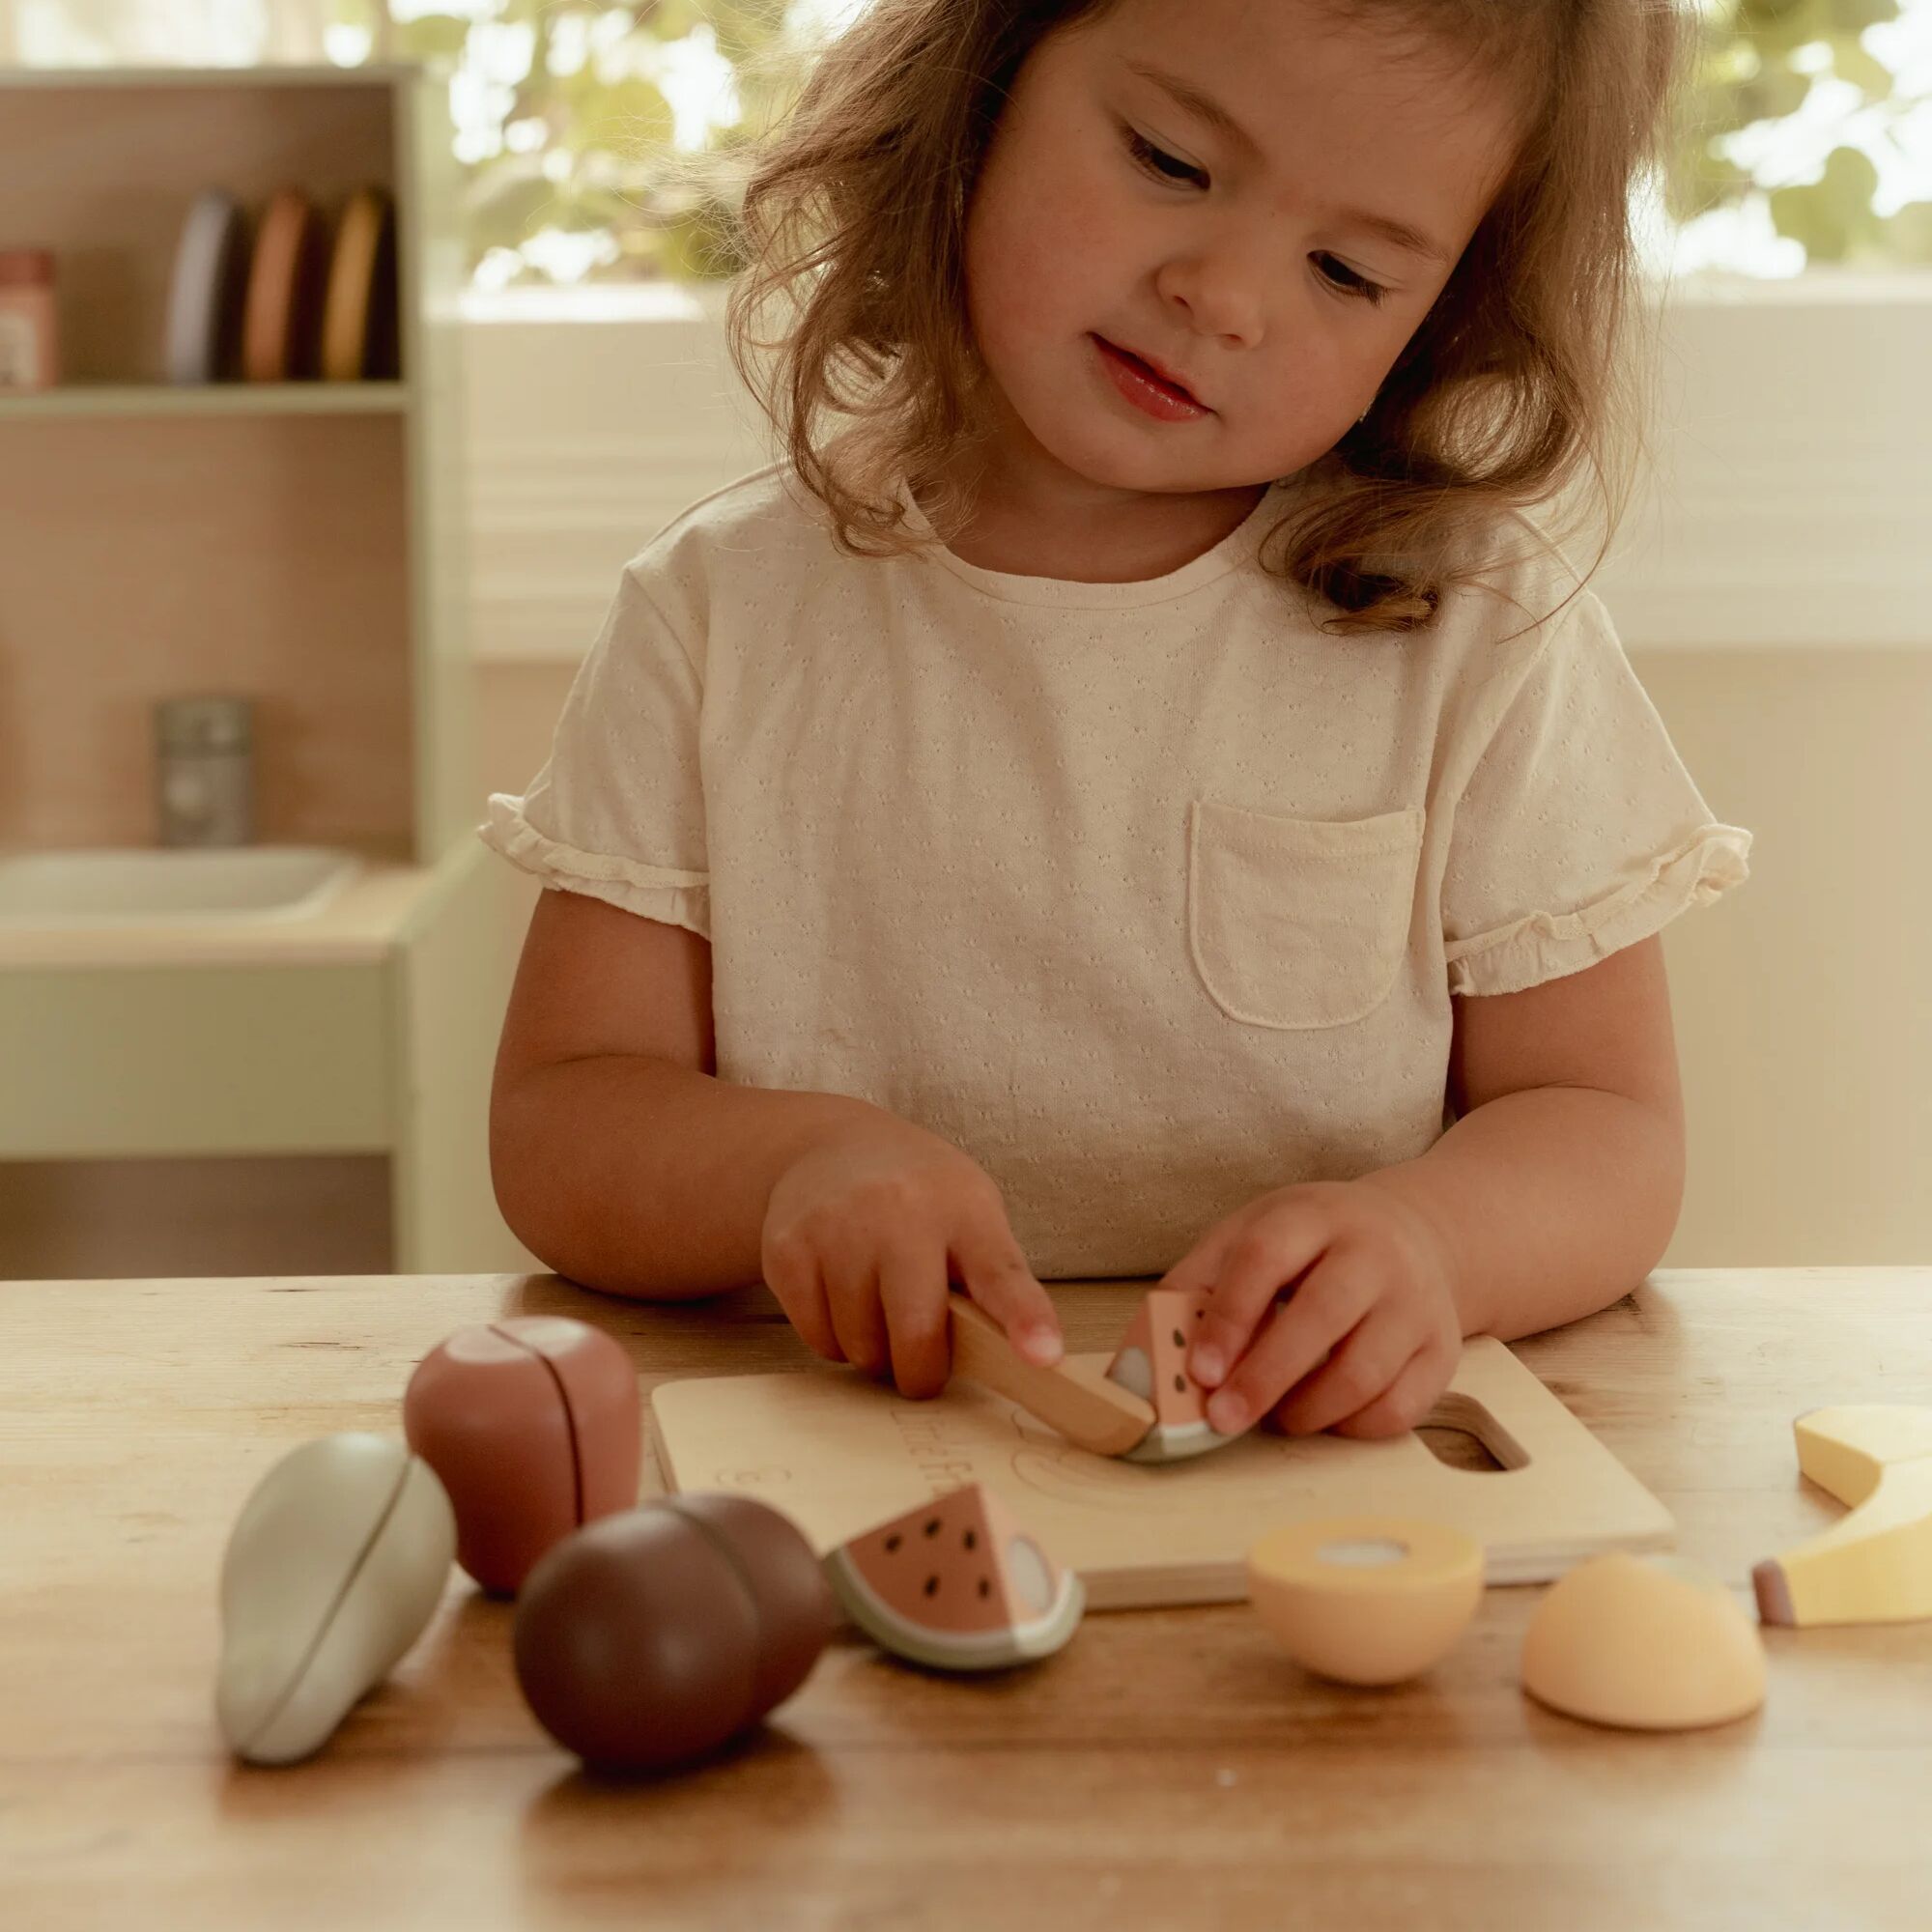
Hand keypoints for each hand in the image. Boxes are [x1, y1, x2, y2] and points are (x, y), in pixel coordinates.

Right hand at [760, 1111, 1062, 1398]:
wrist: (831, 1147)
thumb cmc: (920, 1197)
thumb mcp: (972, 1215)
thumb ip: (992, 1281)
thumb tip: (1017, 1360)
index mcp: (964, 1209)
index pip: (1000, 1273)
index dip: (1024, 1319)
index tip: (1042, 1357)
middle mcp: (899, 1211)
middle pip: (915, 1333)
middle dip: (921, 1371)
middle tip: (921, 1365)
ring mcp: (837, 1227)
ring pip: (860, 1347)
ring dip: (874, 1352)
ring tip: (877, 1309)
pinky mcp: (788, 1249)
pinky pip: (818, 1339)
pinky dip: (834, 1339)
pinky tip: (841, 1298)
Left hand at [1157, 1177, 1463, 1439]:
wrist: (1416, 1234)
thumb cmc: (1313, 1244)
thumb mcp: (1254, 1232)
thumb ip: (1201, 1281)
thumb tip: (1150, 1347)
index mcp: (1314, 1216)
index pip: (1266, 1259)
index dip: (1229, 1318)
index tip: (1200, 1371)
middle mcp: (1373, 1253)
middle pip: (1321, 1317)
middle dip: (1265, 1377)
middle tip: (1224, 1418)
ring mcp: (1415, 1302)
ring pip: (1364, 1372)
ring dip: (1308, 1410)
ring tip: (1275, 1418)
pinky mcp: (1442, 1351)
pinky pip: (1399, 1408)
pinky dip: (1351, 1427)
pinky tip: (1323, 1418)